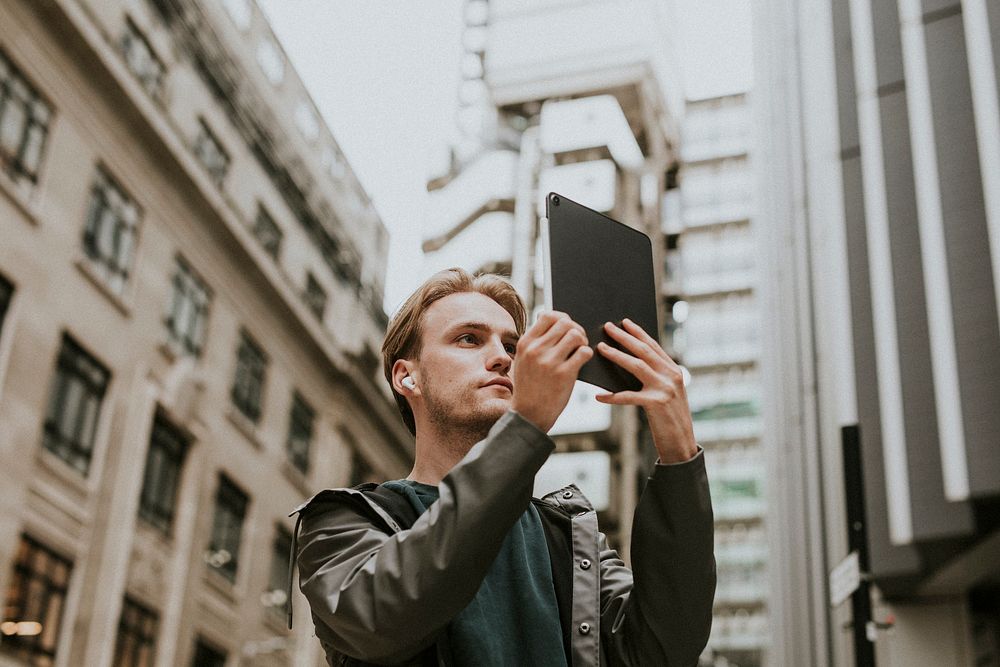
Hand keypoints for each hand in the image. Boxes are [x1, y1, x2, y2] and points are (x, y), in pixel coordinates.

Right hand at [511, 311, 592, 431]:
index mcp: (525, 343)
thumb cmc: (529, 387)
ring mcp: (550, 361)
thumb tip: (548, 318)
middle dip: (576, 329)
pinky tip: (582, 360)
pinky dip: (587, 354)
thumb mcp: (522, 361)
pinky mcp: (564, 374)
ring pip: (575, 335)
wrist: (528, 415)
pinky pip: (584, 352)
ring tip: (580, 350)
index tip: (566, 327)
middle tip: (578, 341)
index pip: (547, 316)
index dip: (562, 318)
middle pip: (565, 323)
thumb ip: (534, 342)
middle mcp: (536, 349)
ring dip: (583, 340)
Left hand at [595, 319, 697, 462]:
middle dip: (624, 337)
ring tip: (600, 348)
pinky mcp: (657, 404)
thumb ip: (655, 378)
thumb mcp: (667, 394)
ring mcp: (665, 389)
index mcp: (674, 370)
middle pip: (643, 351)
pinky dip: (612, 396)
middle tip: (608, 327)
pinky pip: (629, 397)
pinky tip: (599, 396)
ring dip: (616, 355)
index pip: (653, 346)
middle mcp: (671, 376)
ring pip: (636, 366)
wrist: (682, 444)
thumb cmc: (669, 419)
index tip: (625, 322)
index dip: (638, 333)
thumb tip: (629, 363)